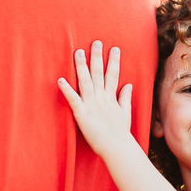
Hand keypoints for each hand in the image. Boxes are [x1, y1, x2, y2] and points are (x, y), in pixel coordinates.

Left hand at [58, 42, 133, 160]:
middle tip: (96, 42)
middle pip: (99, 74)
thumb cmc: (120, 133)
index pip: (113, 75)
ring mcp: (92, 105)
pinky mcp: (82, 114)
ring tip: (78, 52)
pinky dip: (67, 89)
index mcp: (111, 98)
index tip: (114, 48)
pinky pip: (73, 99)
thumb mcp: (125, 113)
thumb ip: (125, 98)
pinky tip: (60, 79)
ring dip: (81, 66)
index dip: (113, 61)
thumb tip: (129, 85)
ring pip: (86, 82)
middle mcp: (102, 98)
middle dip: (97, 57)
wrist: (117, 148)